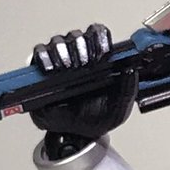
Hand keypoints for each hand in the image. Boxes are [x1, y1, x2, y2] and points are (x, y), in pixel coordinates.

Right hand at [31, 24, 136, 151]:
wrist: (77, 135)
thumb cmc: (97, 118)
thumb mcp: (120, 106)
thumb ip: (129, 88)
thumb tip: (131, 69)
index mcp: (100, 59)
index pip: (98, 34)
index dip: (100, 39)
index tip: (103, 52)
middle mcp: (79, 55)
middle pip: (77, 36)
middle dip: (82, 46)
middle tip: (85, 63)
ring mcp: (59, 61)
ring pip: (58, 41)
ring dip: (63, 52)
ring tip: (68, 67)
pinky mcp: (42, 70)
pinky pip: (38, 54)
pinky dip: (44, 57)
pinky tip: (52, 69)